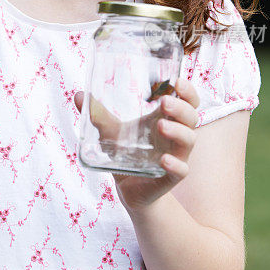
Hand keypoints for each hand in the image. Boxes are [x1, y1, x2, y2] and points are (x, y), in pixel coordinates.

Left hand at [74, 77, 199, 209]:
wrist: (128, 188)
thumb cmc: (127, 153)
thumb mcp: (111, 131)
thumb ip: (98, 114)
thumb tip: (78, 95)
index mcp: (166, 119)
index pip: (188, 101)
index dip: (188, 91)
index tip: (177, 81)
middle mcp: (176, 136)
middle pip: (191, 117)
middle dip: (181, 107)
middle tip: (164, 102)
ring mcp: (176, 156)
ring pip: (189, 140)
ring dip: (178, 131)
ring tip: (160, 125)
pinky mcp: (171, 176)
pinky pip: (181, 170)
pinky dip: (175, 164)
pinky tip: (164, 159)